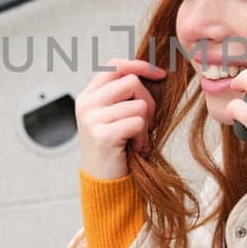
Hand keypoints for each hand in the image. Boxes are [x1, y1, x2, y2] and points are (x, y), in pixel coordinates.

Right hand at [75, 58, 166, 179]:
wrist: (104, 183)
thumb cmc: (117, 147)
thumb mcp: (116, 115)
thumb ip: (125, 94)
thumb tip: (155, 72)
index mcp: (88, 96)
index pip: (115, 65)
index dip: (140, 66)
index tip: (160, 74)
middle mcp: (86, 104)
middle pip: (131, 81)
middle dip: (148, 101)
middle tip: (145, 123)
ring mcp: (92, 119)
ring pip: (139, 104)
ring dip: (145, 124)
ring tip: (136, 139)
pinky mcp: (103, 135)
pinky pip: (138, 123)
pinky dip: (143, 138)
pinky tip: (134, 148)